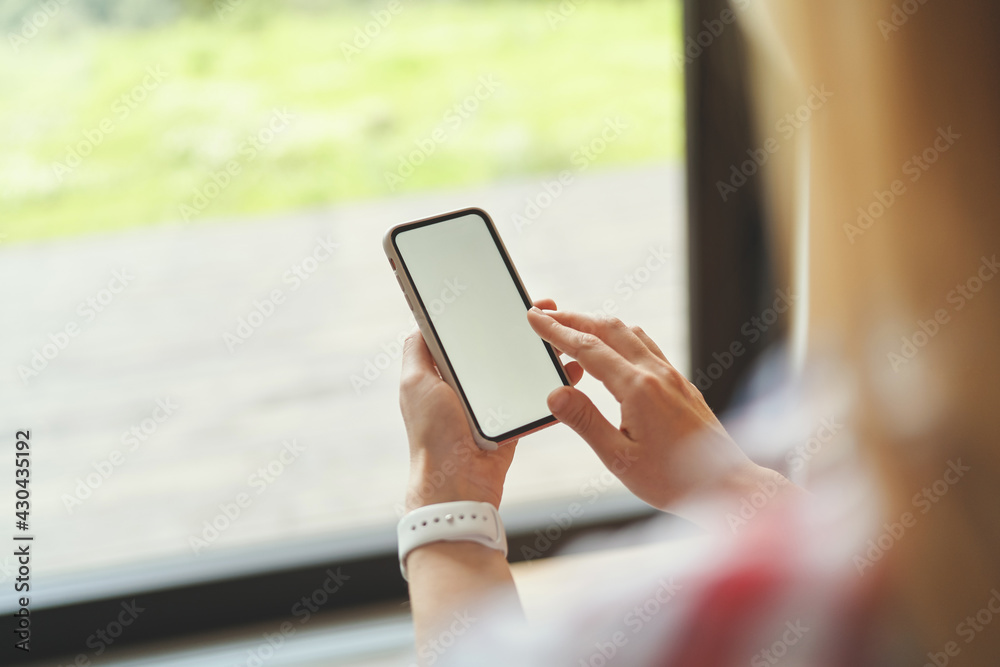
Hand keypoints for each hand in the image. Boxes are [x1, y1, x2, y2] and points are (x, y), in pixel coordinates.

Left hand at [399, 299, 583, 511]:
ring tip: (565, 337)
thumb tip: (423, 321)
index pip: (470, 334)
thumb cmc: (432, 434)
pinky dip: (555, 385)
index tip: (509, 297)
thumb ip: (418, 350)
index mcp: (444, 372)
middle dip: (524, 330)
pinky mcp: (513, 421)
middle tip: (549, 312)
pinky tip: (571, 370)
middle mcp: (468, 385)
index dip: (489, 314)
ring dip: (543, 354)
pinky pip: (537, 397)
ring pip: (522, 369)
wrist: (458, 483)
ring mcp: (493, 404)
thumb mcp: (415, 383)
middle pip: (500, 348)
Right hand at [526, 308, 777, 511]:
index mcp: (638, 388)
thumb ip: (585, 422)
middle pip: (609, 329)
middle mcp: (657, 373)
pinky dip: (621, 337)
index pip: (588, 348)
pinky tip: (614, 350)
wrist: (725, 485)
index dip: (557, 331)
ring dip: (598, 325)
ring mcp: (672, 376)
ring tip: (574, 329)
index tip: (535, 318)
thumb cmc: (674, 480)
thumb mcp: (619, 458)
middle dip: (574, 319)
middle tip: (546, 315)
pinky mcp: (681, 384)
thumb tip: (556, 394)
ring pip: (630, 333)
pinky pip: (646, 346)